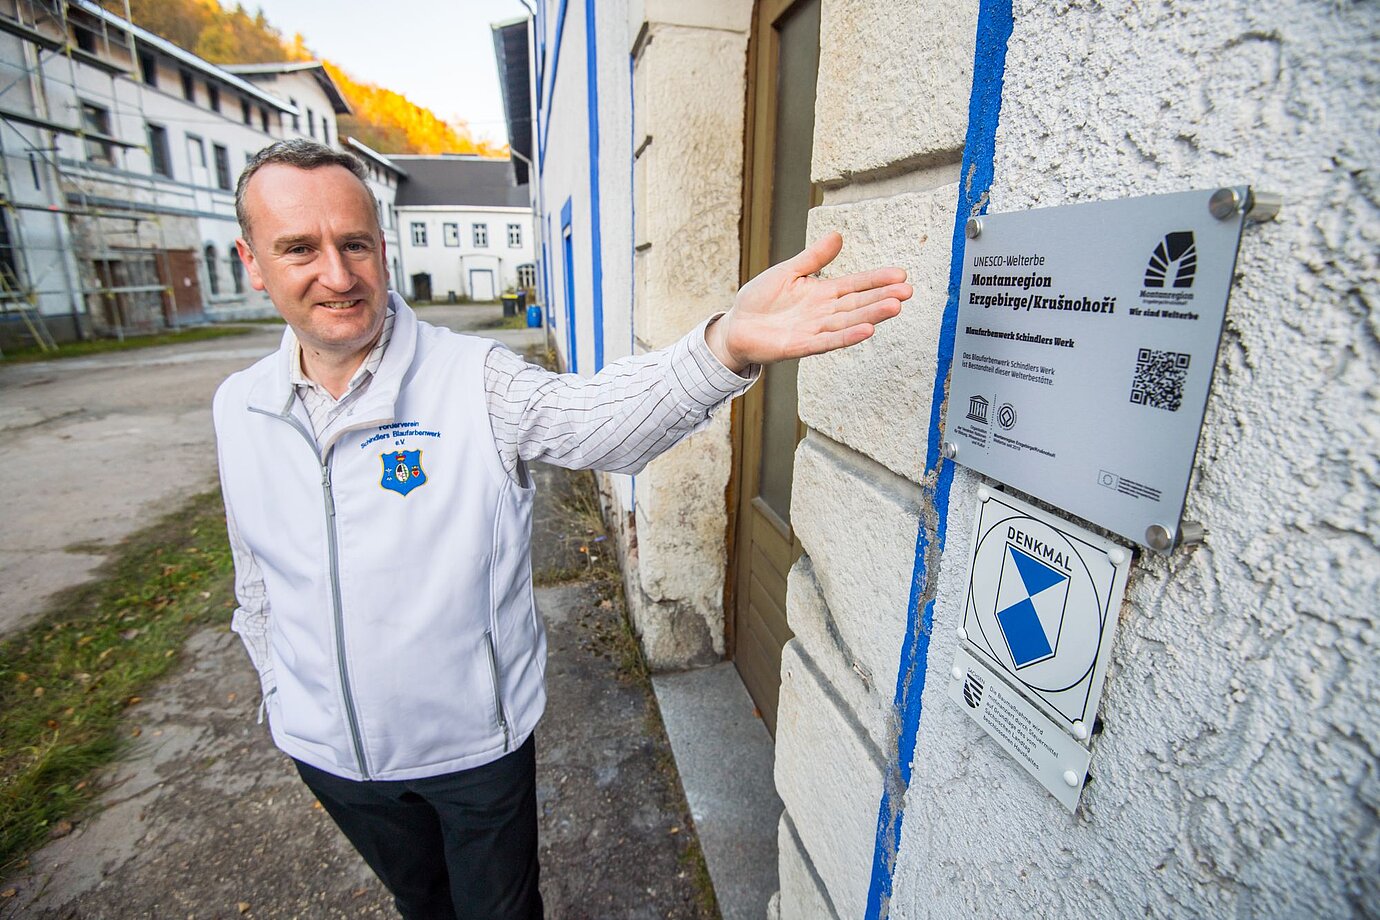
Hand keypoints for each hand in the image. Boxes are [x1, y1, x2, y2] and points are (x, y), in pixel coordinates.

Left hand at [705, 231, 910, 372]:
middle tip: (907, 291)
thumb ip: (813, 257)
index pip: (855, 285)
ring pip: (848, 322)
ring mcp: (814, 330)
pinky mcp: (800, 346)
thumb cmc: (760, 299)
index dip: (877, 280)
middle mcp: (823, 313)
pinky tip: (867, 331)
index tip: (900, 275)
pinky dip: (847, 336)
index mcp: (822, 293)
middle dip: (882, 298)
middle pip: (858, 304)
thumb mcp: (787, 271)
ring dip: (871, 316)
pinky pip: (827, 341)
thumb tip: (837, 236)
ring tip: (894, 307)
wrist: (736, 326)